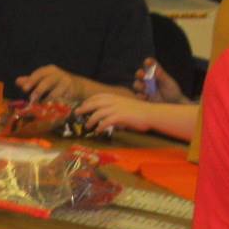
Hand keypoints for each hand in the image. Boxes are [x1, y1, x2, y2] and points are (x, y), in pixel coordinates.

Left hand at [16, 65, 82, 103]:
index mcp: (49, 70)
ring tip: (40, 107)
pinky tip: (50, 109)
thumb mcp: (44, 79)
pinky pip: (63, 100)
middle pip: (47, 82)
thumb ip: (31, 80)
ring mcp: (66, 83)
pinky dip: (56, 105)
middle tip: (31, 100)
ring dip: (47, 100)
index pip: (39, 73)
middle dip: (39, 91)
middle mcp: (58, 74)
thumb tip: (17, 81)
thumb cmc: (56, 82)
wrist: (77, 86)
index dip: (31, 80)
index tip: (24, 89)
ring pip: (55, 93)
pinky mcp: (72, 92)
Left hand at [80, 93, 198, 140]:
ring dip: (90, 120)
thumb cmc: (141, 112)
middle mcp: (115, 101)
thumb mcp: (127, 106)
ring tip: (87, 126)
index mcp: (116, 97)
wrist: (151, 114)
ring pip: (98, 112)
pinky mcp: (120, 116)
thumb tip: (109, 116)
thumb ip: (117, 109)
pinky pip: (105, 121)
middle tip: (77, 113)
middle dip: (84, 107)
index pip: (99, 96)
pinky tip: (98, 131)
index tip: (83, 105)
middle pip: (94, 102)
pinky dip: (100, 126)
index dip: (89, 101)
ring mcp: (117, 108)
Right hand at [133, 57, 183, 101]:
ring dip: (139, 85)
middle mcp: (149, 80)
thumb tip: (156, 70)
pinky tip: (145, 96)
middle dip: (140, 73)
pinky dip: (140, 96)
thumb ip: (162, 77)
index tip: (147, 61)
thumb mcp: (169, 84)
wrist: (173, 106)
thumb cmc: (173, 92)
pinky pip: (138, 96)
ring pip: (137, 84)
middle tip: (141, 74)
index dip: (148, 62)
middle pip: (141, 74)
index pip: (151, 65)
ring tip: (144, 87)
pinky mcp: (144, 98)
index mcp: (156, 73)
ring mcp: (146, 89)